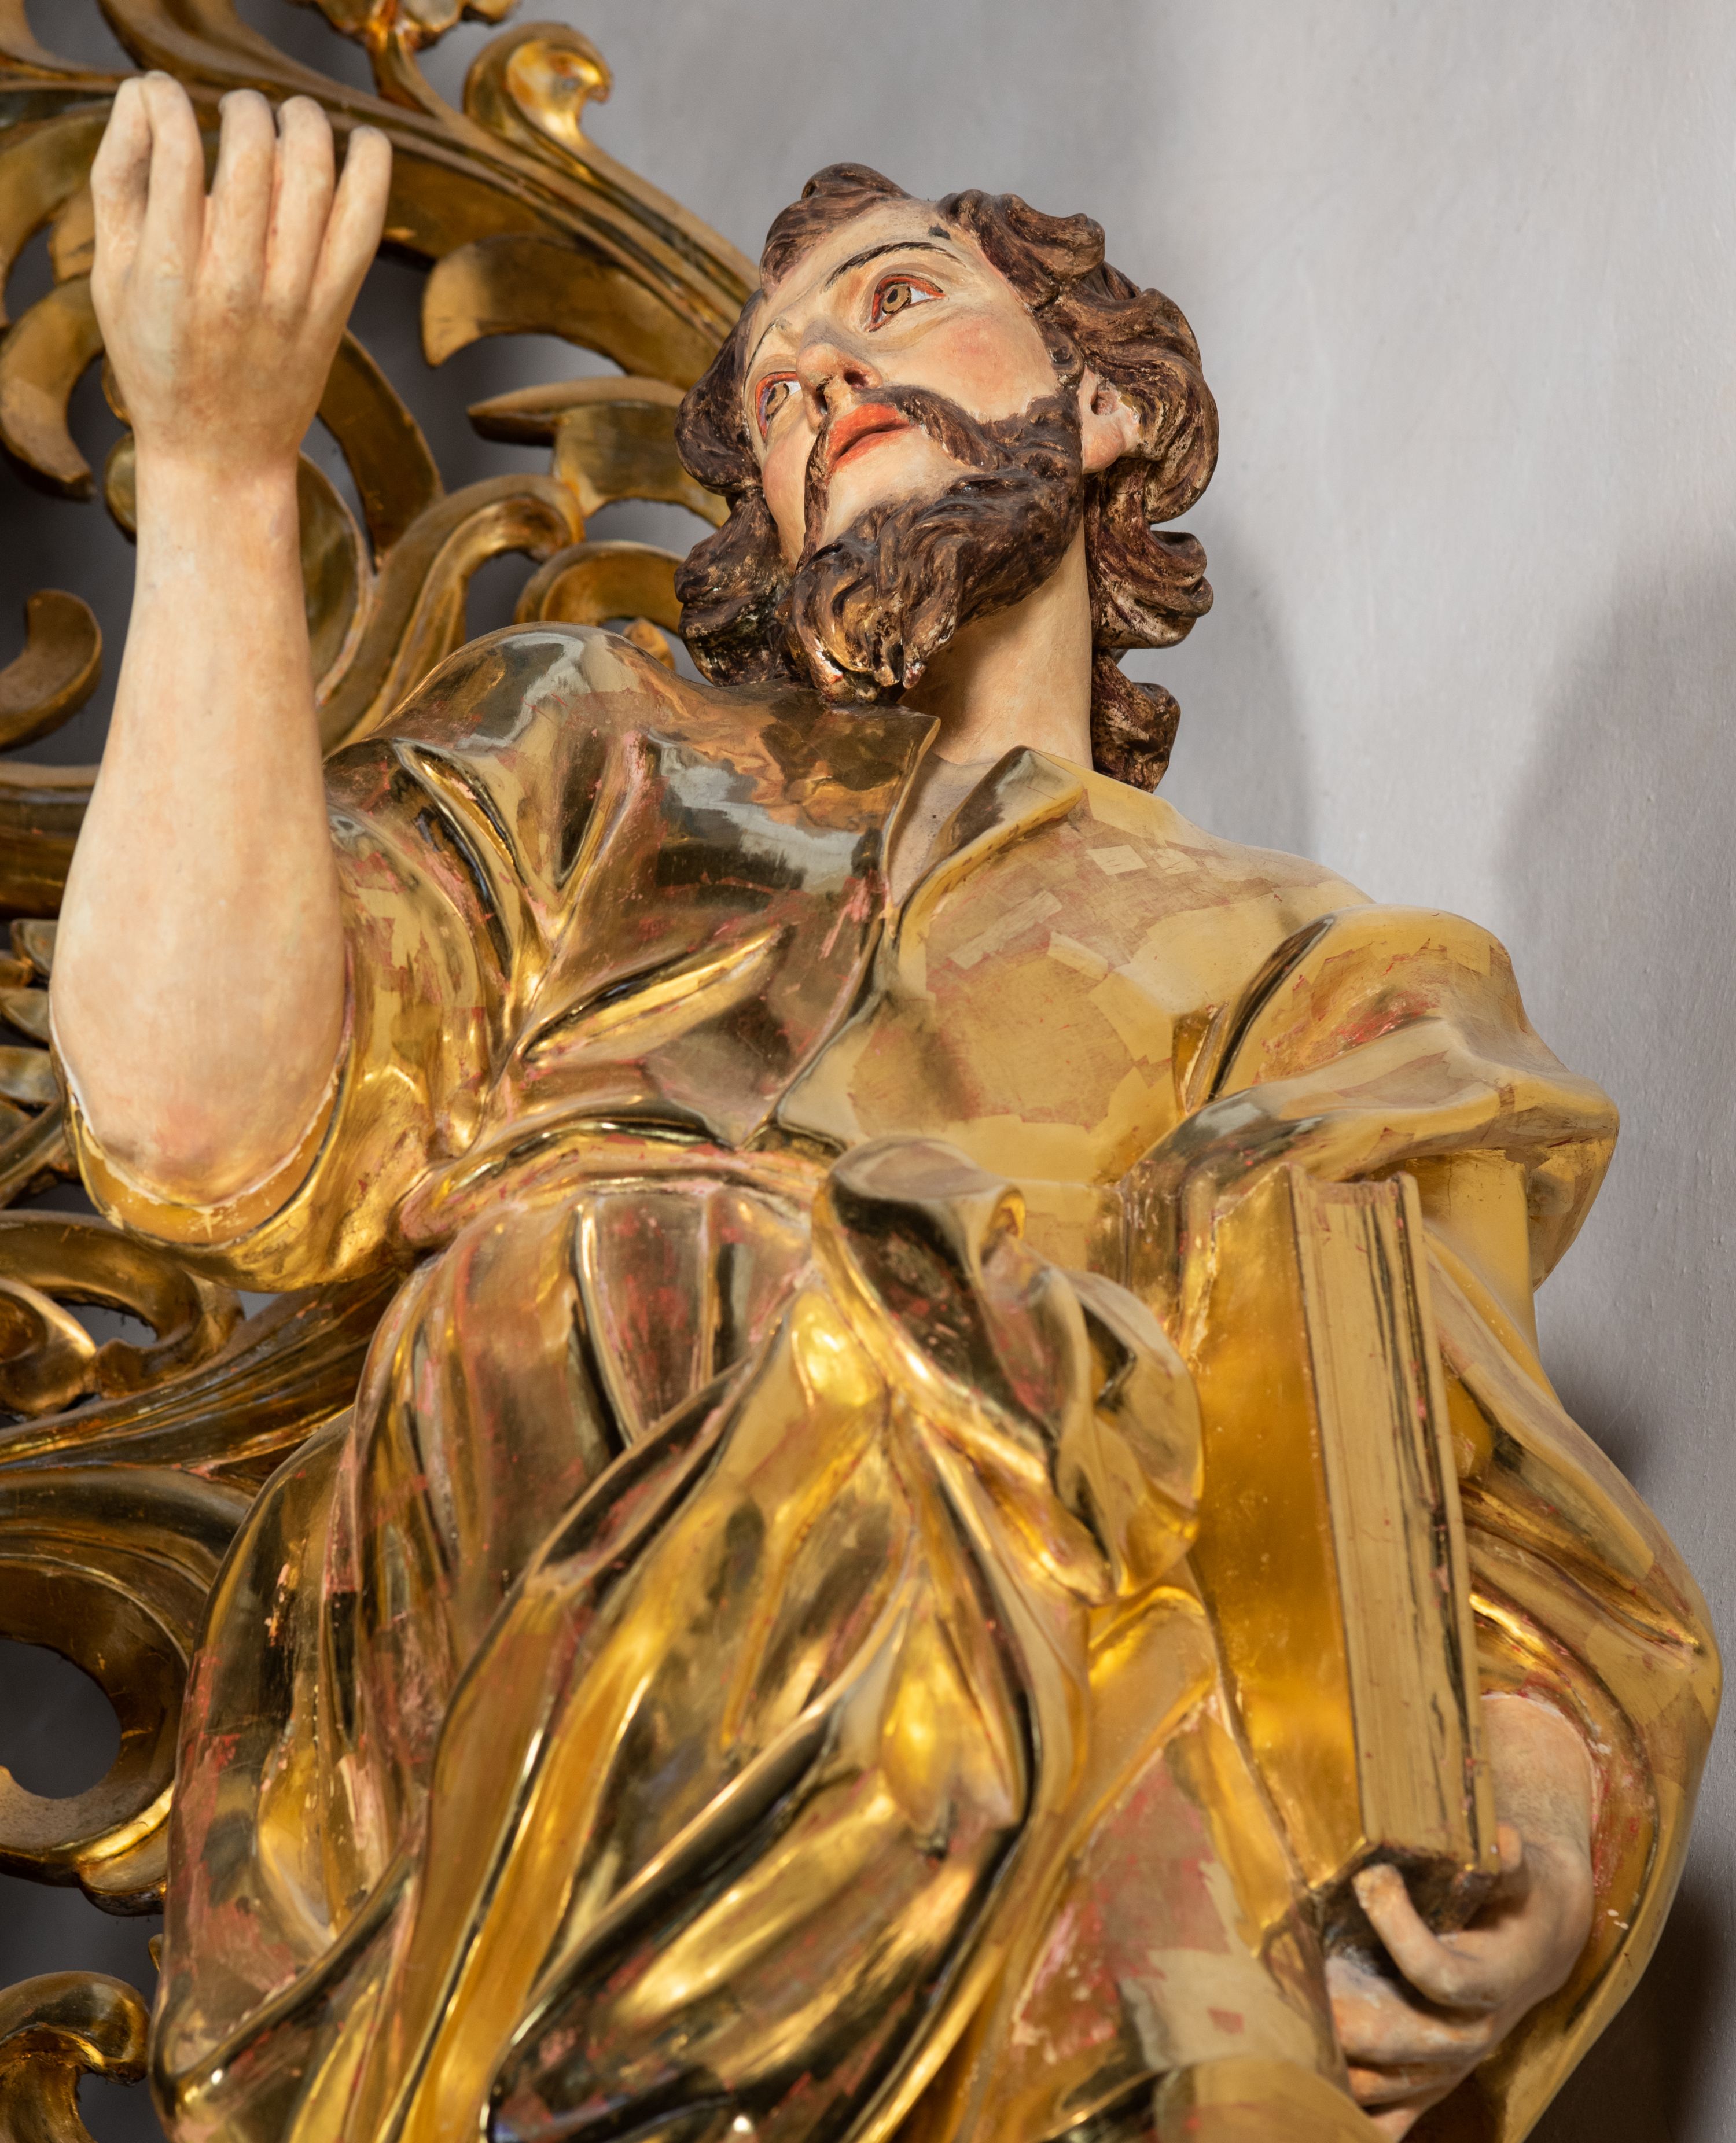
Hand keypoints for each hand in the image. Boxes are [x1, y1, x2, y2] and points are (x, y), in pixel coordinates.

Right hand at [90, 74, 389, 478]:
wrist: (219, 455)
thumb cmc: (157, 361)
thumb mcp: (112, 279)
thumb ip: (119, 185)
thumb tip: (145, 99)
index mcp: (171, 272)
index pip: (176, 147)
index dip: (168, 99)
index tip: (165, 96)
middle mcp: (236, 283)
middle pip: (251, 152)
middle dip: (243, 107)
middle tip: (237, 109)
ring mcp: (293, 297)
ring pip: (312, 175)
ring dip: (303, 122)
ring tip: (290, 115)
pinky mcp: (335, 308)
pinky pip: (364, 222)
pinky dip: (371, 168)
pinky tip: (363, 140)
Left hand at [1327, 1696, 1596, 2137]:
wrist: (1539, 1943)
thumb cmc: (1521, 1897)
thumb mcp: (1524, 1872)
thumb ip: (1510, 1861)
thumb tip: (1508, 1839)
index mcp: (1493, 1982)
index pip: (1436, 1972)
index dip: (1399, 1927)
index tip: (1371, 1877)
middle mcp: (1470, 2035)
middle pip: (1394, 2038)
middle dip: (1335, 2008)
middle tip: (1285, 1968)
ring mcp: (1447, 2068)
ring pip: (1378, 2084)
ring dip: (1324, 2053)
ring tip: (1274, 2013)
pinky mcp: (1429, 2084)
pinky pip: (1387, 2121)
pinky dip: (1344, 2113)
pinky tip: (1298, 2090)